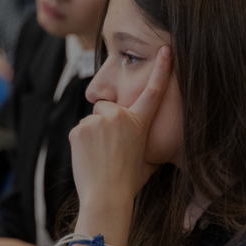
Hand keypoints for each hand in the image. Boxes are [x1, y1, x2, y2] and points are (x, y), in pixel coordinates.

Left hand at [70, 45, 171, 212]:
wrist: (107, 196)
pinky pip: (79, 130)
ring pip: (92, 120)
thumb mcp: (145, 161)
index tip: (165, 49)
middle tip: (108, 148)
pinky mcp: (81, 128)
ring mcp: (99, 121)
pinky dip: (81, 143)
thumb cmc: (127, 183)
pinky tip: (88, 158)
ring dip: (92, 134)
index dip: (162, 70)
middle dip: (105, 122)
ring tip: (99, 157)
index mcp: (139, 123)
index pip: (153, 92)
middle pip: (106, 107)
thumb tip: (138, 142)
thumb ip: (140, 142)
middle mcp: (120, 117)